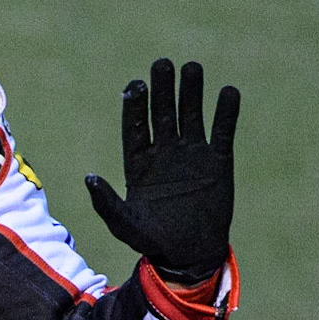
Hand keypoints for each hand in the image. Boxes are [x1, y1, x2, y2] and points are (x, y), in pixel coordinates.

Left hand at [85, 59, 239, 283]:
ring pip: (191, 115)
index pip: (135, 127)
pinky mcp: (218, 161)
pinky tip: (228, 93)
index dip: (135, 106)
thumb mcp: (126, 226)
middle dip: (162, 90)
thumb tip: (89, 178)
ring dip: (191, 92)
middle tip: (162, 65)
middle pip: (163, 113)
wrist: (191, 254)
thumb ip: (107, 204)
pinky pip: (222, 132)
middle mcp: (165, 152)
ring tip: (192, 68)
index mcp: (139, 162)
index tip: (135, 86)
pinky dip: (225, 113)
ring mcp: (192, 154)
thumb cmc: (154, 241)